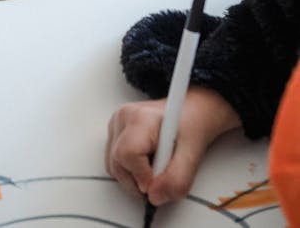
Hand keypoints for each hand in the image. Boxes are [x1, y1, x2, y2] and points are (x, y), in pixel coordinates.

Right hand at [105, 89, 240, 208]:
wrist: (191, 111)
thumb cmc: (192, 124)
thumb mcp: (194, 154)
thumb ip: (177, 179)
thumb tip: (155, 197)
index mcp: (141, 117)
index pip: (127, 155)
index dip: (143, 176)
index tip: (159, 181)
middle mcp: (123, 117)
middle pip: (117, 164)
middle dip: (140, 181)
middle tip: (163, 174)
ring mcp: (116, 124)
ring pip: (113, 166)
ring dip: (135, 177)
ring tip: (157, 165)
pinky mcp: (115, 132)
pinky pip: (115, 163)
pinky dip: (132, 171)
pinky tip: (148, 162)